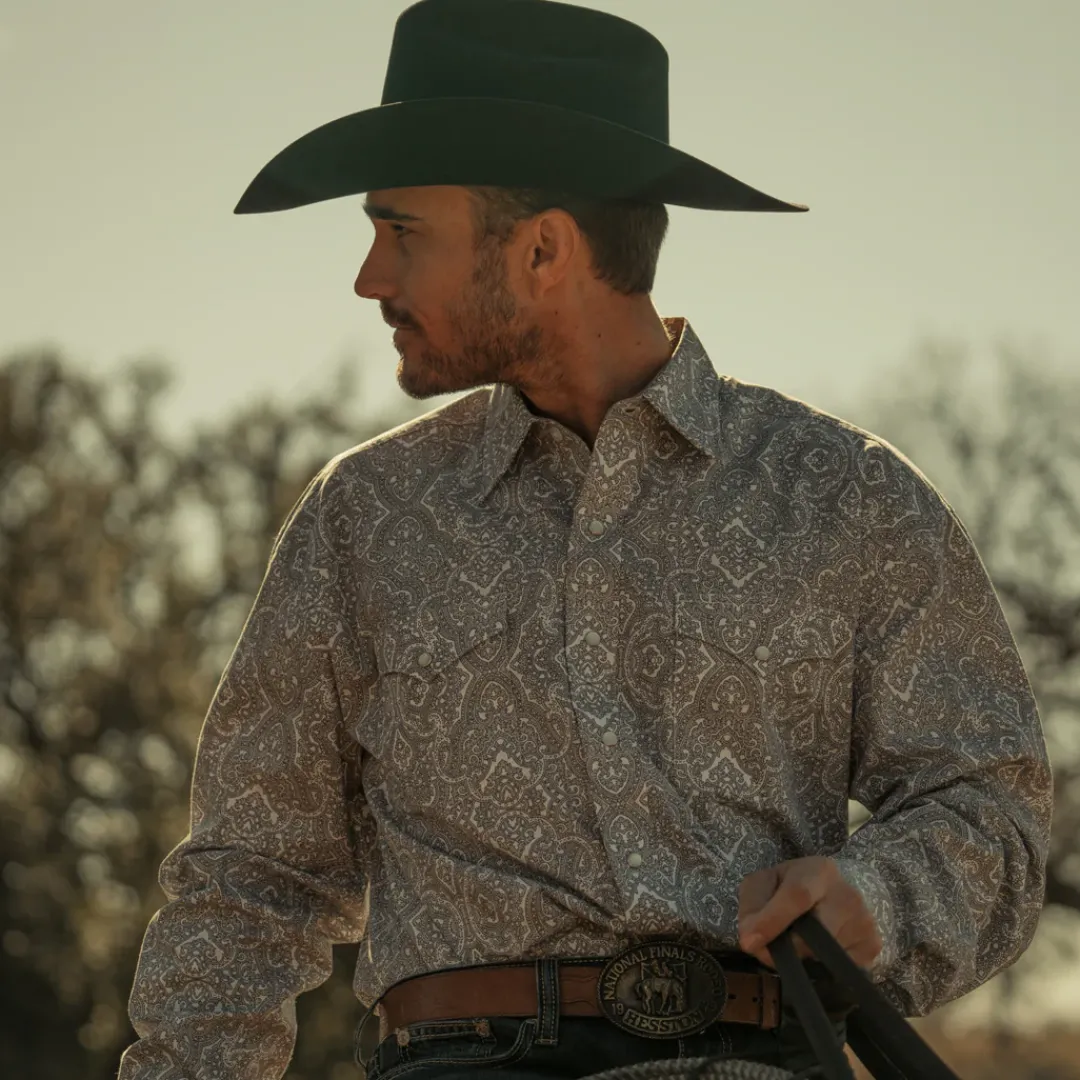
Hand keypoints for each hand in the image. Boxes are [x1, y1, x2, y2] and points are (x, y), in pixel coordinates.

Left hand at [737, 855, 881, 969]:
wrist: (835, 894)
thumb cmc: (793, 886)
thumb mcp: (765, 883)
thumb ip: (752, 905)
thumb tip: (750, 938)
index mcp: (819, 871)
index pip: (797, 896)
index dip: (771, 921)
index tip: (749, 942)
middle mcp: (848, 895)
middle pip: (813, 934)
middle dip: (785, 948)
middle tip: (769, 949)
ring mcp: (865, 922)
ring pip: (823, 957)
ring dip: (800, 959)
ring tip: (795, 944)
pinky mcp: (872, 947)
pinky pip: (838, 970)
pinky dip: (819, 967)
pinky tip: (815, 951)